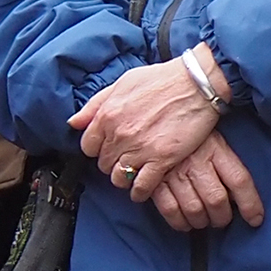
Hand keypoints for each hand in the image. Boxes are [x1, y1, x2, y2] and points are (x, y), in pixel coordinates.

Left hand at [70, 56, 224, 203]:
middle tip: (124, 158)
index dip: (97, 149)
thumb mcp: (122, 83)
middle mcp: (119, 134)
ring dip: (124, 178)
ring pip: (119, 178)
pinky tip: (143, 189)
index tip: (107, 148)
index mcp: (107, 115)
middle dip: (112, 162)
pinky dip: (140, 192)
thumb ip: (96, 104)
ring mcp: (140, 149)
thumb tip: (74, 122)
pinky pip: (141, 187)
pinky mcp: (161, 160)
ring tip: (132, 173)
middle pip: (103, 164)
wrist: (196, 83)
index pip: (88, 146)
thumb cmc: (162, 79)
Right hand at [147, 131, 265, 231]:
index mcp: (216, 148)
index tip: (255, 220)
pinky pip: (169, 209)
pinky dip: (178, 222)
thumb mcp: (213, 139)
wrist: (155, 116)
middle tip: (220, 220)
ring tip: (202, 220)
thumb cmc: (189, 133)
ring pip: (194, 209)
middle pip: (216, 200)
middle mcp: (197, 161)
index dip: (250, 204)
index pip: (239, 180)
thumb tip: (237, 196)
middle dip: (221, 218)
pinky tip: (183, 222)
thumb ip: (225, 163)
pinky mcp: (154, 180)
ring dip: (201, 222)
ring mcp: (174, 171)